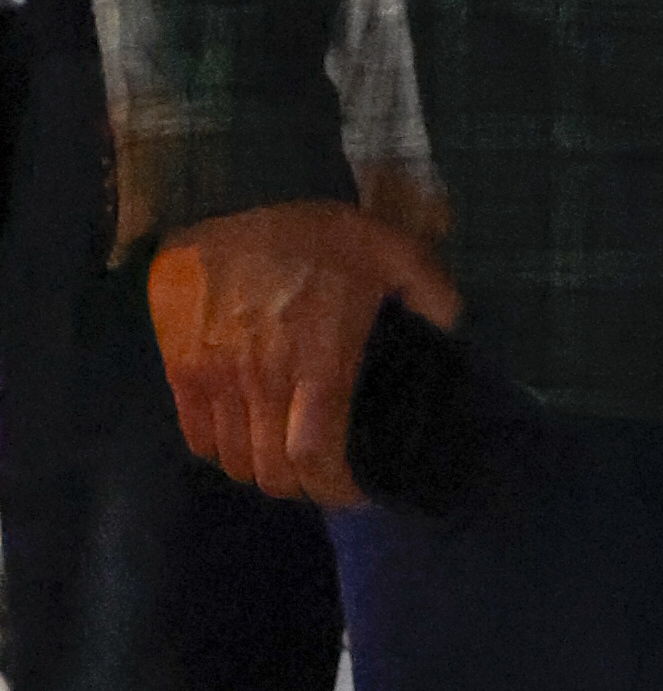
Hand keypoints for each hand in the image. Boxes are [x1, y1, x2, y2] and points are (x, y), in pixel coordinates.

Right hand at [146, 199, 459, 508]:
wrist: (235, 199)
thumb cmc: (320, 230)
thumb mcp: (395, 250)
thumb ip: (432, 292)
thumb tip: (453, 329)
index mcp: (319, 359)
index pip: (315, 454)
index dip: (333, 486)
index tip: (355, 491)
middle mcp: (263, 379)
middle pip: (270, 470)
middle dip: (301, 486)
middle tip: (325, 477)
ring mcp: (216, 378)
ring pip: (232, 460)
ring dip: (262, 470)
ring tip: (288, 461)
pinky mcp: (181, 370)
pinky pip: (196, 436)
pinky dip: (222, 451)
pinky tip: (247, 438)